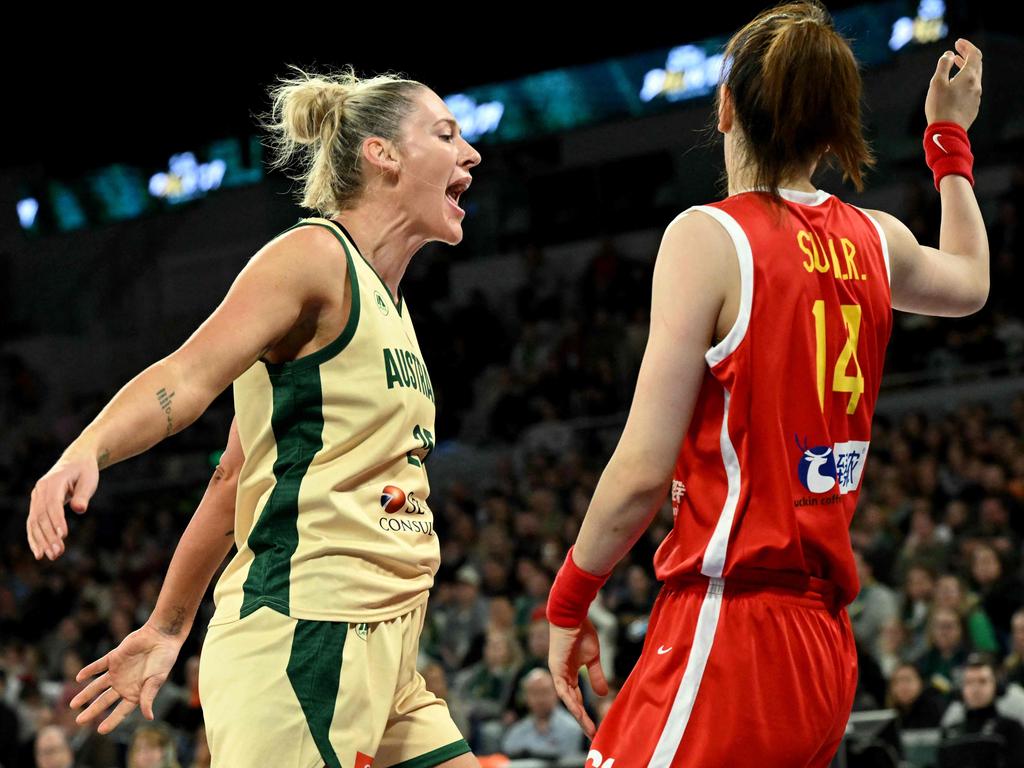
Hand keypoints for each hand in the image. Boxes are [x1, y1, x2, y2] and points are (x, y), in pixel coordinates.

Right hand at [27, 451, 98, 560]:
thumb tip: (79, 509)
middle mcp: (40, 490)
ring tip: (51, 556)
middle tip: (57, 553)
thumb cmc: (85, 471)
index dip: (57, 520)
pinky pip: (32, 523)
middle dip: (48, 536)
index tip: (63, 536)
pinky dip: (34, 538)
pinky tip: (39, 553)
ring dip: (41, 541)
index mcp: (53, 481)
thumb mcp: (89, 479)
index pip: (52, 504)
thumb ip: (83, 494)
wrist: (76, 460)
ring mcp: (36, 498)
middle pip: (41, 516)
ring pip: (34, 522)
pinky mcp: (36, 505)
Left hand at [70, 623, 183, 733]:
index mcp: (136, 692)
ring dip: (85, 694)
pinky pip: (98, 666)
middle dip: (92, 710)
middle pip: (105, 701)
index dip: (111, 721)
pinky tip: (79, 677)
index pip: (121, 711)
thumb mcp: (156, 680)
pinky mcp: (113, 658)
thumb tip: (149, 717)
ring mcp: (117, 672)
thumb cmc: (163, 659)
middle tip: (79, 721)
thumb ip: (148, 697)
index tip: (100, 730)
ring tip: (73, 704)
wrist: (161, 636)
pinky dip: (89, 671)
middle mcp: (124, 684)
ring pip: (98, 686)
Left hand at [547, 618, 608, 738]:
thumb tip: (603, 695)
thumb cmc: (582, 632)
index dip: (584, 711)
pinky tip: (578, 710)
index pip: (576, 697)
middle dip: (581, 718)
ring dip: (578, 714)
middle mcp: (561, 675)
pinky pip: (563, 688)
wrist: (572, 615)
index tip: (593, 724)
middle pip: (572, 702)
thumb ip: (596, 675)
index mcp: (569, 673)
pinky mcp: (556, 667)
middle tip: (591, 733)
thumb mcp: (593, 658)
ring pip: (567, 699)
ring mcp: (557, 672)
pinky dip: (570, 700)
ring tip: (588, 727)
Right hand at [925, 38, 981, 129]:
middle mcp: (976, 85)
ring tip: (955, 66)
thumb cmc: (940, 106)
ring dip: (965, 69)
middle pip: (976, 65)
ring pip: (974, 77)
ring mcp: (976, 96)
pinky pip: (971, 89)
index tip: (958, 42)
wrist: (947, 130)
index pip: (974, 54)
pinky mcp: (973, 106)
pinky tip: (955, 86)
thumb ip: (943, 65)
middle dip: (967, 55)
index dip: (967, 46)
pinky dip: (965, 81)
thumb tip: (948, 54)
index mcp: (969, 76)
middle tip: (956, 51)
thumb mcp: (937, 83)